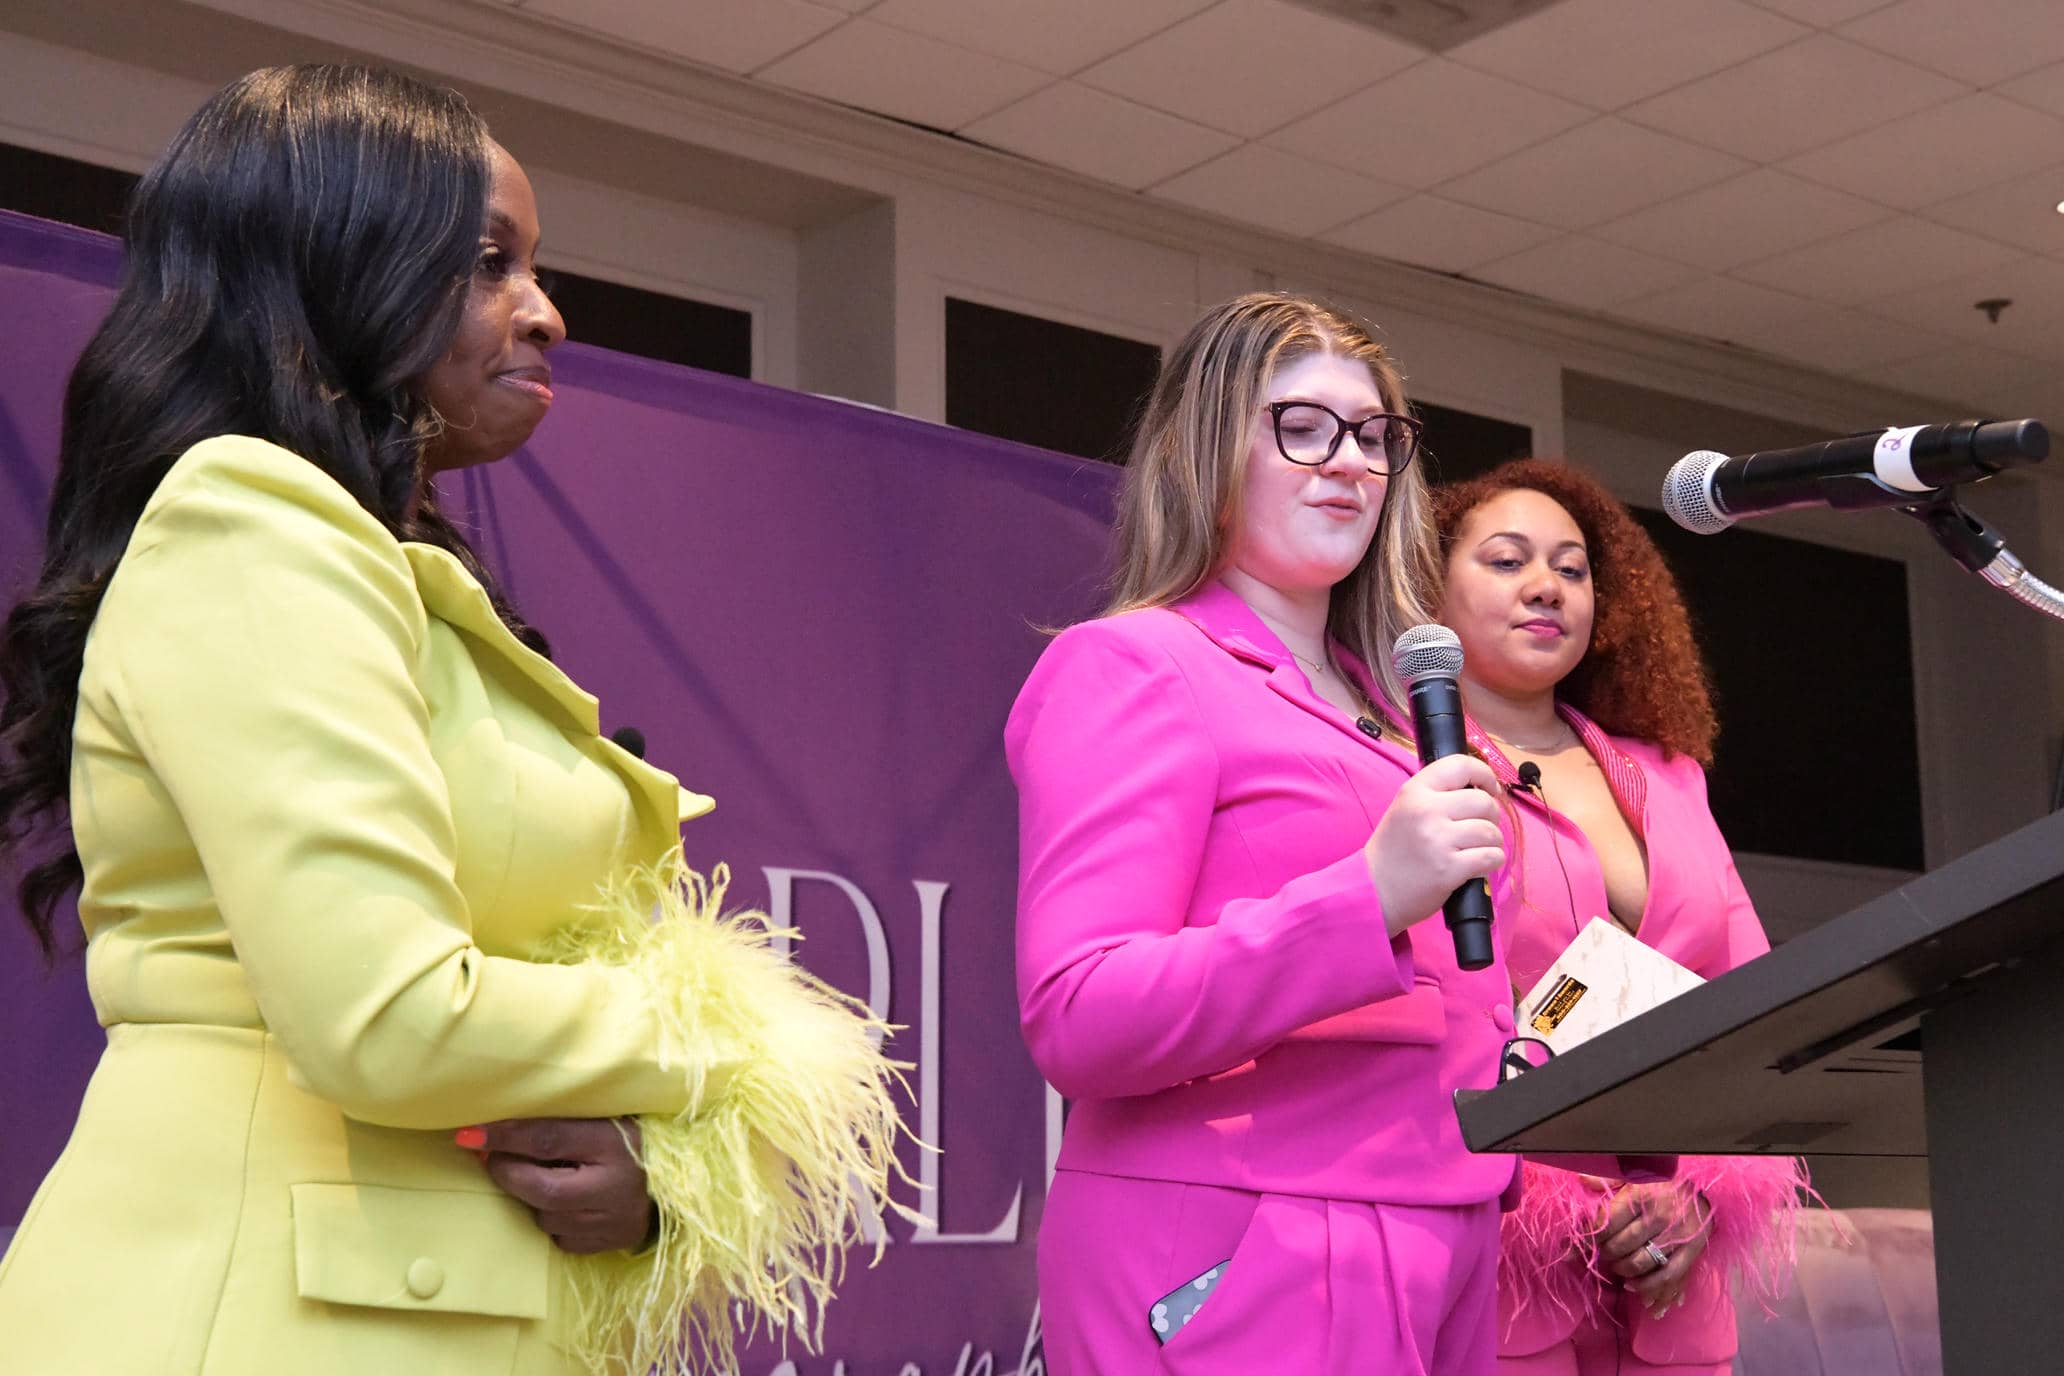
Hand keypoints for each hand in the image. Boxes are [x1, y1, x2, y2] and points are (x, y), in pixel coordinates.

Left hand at [459, 1118, 656, 1253]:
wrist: (677, 1182)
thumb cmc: (630, 1139)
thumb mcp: (604, 1119)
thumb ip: (560, 1121)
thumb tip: (493, 1131)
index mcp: (615, 1142)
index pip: (548, 1138)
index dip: (504, 1135)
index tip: (468, 1133)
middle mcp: (614, 1186)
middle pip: (539, 1188)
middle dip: (506, 1172)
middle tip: (490, 1157)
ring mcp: (611, 1221)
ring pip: (546, 1216)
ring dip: (534, 1198)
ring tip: (550, 1176)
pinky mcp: (608, 1245)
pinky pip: (560, 1237)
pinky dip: (554, 1219)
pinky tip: (569, 1203)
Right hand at [1365, 753, 1504, 937]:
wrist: (1374, 889)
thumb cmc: (1393, 849)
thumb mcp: (1404, 809)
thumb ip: (1436, 794)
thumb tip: (1480, 789)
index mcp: (1414, 791)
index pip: (1460, 765)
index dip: (1484, 774)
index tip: (1490, 788)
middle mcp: (1427, 811)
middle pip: (1483, 802)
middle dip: (1491, 816)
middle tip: (1481, 827)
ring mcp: (1439, 840)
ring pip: (1491, 831)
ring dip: (1492, 841)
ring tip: (1478, 848)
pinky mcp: (1449, 869)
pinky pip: (1491, 856)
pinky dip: (1493, 860)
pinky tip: (1481, 863)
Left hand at [1595, 1180, 1711, 1318]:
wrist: (1704, 1187)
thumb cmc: (1664, 1181)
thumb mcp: (1635, 1173)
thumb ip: (1608, 1178)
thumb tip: (1582, 1180)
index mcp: (1641, 1195)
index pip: (1608, 1223)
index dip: (1593, 1235)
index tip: (1588, 1240)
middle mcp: (1659, 1216)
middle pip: (1622, 1245)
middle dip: (1606, 1253)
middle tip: (1602, 1253)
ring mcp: (1677, 1235)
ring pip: (1641, 1263)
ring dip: (1623, 1269)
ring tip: (1616, 1267)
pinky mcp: (1692, 1250)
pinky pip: (1668, 1275)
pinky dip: (1649, 1286)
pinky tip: (1634, 1287)